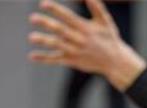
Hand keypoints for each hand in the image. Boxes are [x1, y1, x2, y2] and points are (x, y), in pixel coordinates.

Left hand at [28, 0, 146, 90]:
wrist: (115, 61)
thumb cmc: (109, 38)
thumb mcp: (105, 21)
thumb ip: (96, 7)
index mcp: (86, 28)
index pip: (68, 17)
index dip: (56, 10)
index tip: (43, 4)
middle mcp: (79, 40)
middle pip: (61, 30)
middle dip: (46, 24)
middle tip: (32, 18)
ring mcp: (75, 51)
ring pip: (57, 45)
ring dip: (44, 41)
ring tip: (31, 37)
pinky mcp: (72, 61)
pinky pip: (56, 60)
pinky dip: (44, 58)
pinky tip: (32, 56)